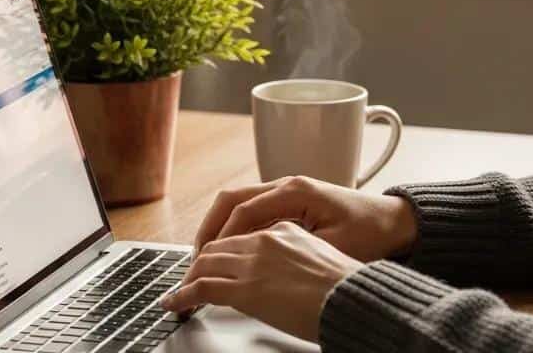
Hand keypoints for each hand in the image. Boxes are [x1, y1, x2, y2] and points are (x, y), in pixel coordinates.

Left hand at [163, 221, 362, 341]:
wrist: (357, 296)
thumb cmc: (348, 284)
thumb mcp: (322, 256)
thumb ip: (295, 255)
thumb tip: (282, 272)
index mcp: (285, 229)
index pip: (241, 234)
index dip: (222, 248)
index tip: (214, 261)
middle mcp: (266, 239)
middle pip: (218, 245)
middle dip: (200, 262)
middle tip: (190, 278)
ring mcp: (254, 262)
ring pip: (206, 263)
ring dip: (189, 278)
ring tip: (181, 292)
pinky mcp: (246, 288)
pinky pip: (203, 288)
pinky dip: (184, 295)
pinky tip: (175, 303)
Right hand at [194, 176, 417, 262]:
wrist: (395, 222)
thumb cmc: (371, 233)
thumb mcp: (331, 246)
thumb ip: (291, 246)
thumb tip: (254, 257)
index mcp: (295, 191)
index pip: (243, 210)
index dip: (221, 237)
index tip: (208, 261)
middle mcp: (287, 185)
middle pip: (231, 199)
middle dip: (210, 228)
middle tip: (196, 259)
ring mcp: (288, 191)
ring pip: (238, 203)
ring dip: (220, 228)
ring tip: (207, 257)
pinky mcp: (291, 201)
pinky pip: (253, 210)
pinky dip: (236, 228)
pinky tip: (232, 251)